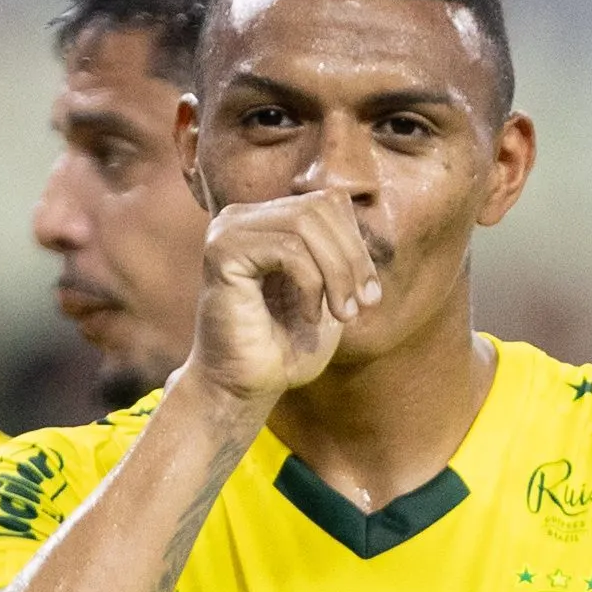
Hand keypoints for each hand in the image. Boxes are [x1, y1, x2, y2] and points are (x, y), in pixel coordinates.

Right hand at [190, 193, 379, 404]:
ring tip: (341, 314)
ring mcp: (228, 230)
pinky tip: (309, 316)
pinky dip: (311, 284)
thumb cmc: (284, 348)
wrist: (243, 388)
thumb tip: (364, 213)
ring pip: (305, 223)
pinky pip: (287, 249)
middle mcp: (243, 217)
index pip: (327, 203)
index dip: (356, 246)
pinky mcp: (222, 251)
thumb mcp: (329, 291)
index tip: (369, 297)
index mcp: (267, 221)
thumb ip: (340, 250)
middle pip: (319, 207)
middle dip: (351, 259)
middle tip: (361, 307)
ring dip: (336, 272)